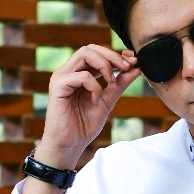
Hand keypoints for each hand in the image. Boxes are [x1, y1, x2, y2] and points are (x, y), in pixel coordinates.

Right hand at [38, 44, 141, 167]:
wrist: (69, 145)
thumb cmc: (84, 126)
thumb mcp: (107, 102)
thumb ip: (119, 85)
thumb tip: (136, 69)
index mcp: (79, 74)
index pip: (96, 53)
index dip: (115, 54)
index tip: (133, 62)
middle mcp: (69, 72)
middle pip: (90, 48)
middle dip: (112, 56)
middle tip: (127, 67)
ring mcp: (62, 77)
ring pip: (84, 54)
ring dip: (104, 65)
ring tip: (112, 82)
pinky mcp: (57, 86)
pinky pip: (81, 76)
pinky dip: (94, 86)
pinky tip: (96, 101)